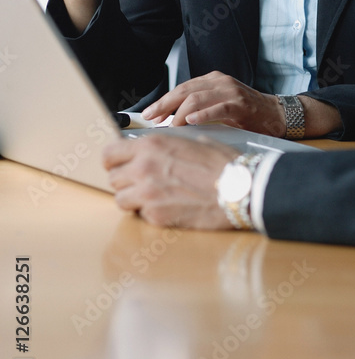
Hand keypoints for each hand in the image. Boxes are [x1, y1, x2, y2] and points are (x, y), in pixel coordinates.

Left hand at [103, 133, 237, 228]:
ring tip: (153, 196)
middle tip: (141, 182)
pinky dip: (150, 213)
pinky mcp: (156, 217)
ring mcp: (148, 194)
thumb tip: (158, 150)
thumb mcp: (193, 141)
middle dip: (125, 180)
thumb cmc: (223, 165)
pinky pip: (140, 215)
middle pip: (113, 178)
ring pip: (121, 199)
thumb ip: (167, 145)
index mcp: (152, 146)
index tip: (117, 165)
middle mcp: (144, 168)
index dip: (113, 161)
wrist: (239, 190)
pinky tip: (168, 206)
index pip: (109, 153)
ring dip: (133, 198)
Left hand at [142, 72, 343, 137]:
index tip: (149, 114)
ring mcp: (230, 91)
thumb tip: (169, 121)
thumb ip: (198, 108)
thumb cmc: (247, 115)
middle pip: (184, 90)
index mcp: (212, 81)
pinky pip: (218, 107)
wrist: (276, 115)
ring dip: (179, 113)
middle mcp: (219, 82)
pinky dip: (203, 114)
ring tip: (170, 126)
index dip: (163, 101)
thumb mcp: (218, 106)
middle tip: (152, 119)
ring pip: (197, 97)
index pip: (181, 88)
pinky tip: (191, 121)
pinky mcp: (241, 104)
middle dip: (164, 105)